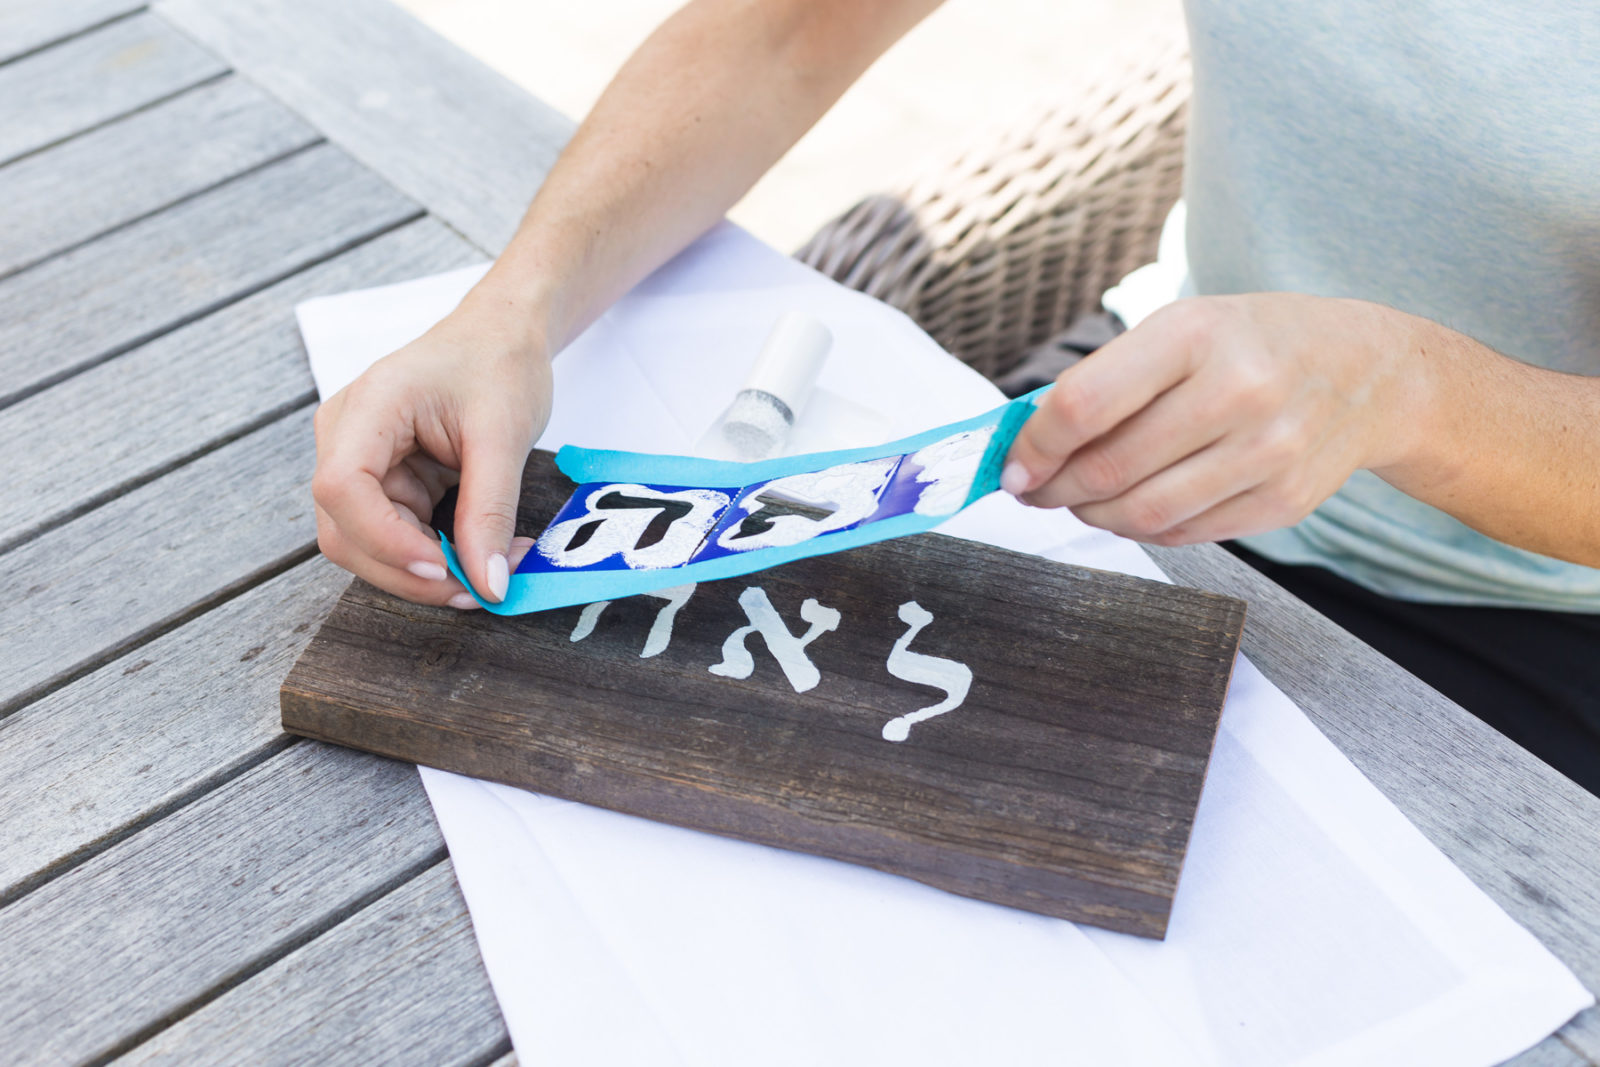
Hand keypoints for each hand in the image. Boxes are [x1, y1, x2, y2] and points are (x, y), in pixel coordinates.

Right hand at [312, 302, 552, 606]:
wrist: (500, 335)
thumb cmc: (499, 364)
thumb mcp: (505, 436)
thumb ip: (491, 512)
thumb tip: (489, 585)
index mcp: (369, 406)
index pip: (341, 488)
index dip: (385, 541)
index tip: (444, 569)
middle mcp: (345, 435)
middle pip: (346, 530)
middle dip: (408, 572)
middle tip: (478, 590)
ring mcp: (357, 460)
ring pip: (365, 543)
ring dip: (421, 571)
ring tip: (486, 573)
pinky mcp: (380, 480)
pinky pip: (391, 534)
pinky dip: (431, 555)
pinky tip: (476, 553)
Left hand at [1001, 294, 1431, 544]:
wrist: (1370, 372)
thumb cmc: (1253, 345)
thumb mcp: (1184, 328)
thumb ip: (1109, 380)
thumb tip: (1028, 443)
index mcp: (1196, 334)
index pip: (1085, 404)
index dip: (1033, 446)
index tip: (1012, 466)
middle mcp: (1238, 391)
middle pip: (1108, 468)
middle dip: (1053, 489)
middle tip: (1034, 488)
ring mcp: (1268, 451)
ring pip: (1141, 513)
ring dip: (1091, 515)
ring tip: (1078, 499)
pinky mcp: (1284, 502)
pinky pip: (1183, 535)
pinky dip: (1140, 528)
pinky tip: (1131, 507)